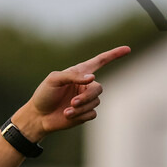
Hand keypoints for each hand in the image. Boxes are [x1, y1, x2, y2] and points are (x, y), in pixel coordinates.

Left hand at [13, 46, 129, 139]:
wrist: (38, 116)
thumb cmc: (44, 94)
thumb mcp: (54, 80)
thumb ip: (73, 76)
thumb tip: (93, 78)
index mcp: (79, 73)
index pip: (100, 62)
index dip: (114, 55)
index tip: (127, 49)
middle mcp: (85, 85)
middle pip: (98, 88)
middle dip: (87, 97)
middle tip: (72, 102)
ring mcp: (86, 100)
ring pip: (95, 102)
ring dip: (81, 107)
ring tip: (67, 110)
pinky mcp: (85, 113)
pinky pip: (92, 113)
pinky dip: (80, 115)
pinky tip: (68, 115)